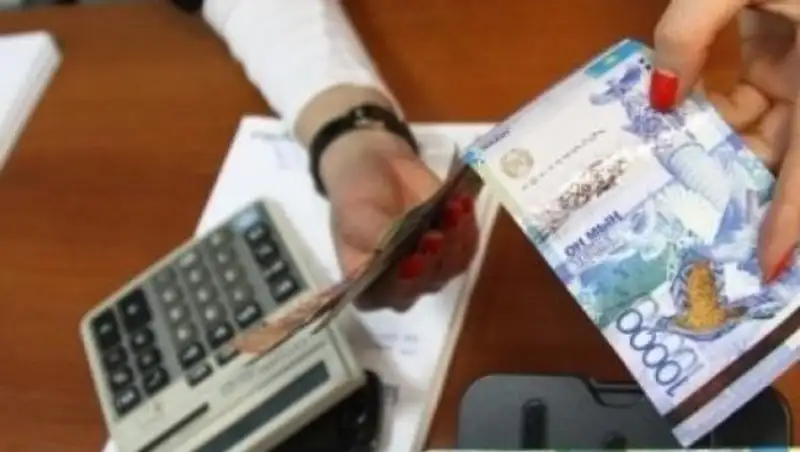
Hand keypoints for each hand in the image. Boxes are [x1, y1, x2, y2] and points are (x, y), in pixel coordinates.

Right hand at [319, 129, 478, 310]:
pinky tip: (462, 205)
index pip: (388, 295)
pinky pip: (468, 246)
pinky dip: (468, 226)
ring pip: (452, 266)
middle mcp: (402, 285)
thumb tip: (400, 254)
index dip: (403, 283)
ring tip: (452, 209)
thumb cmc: (357, 196)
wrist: (378, 167)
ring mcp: (432, 267)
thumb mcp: (356, 215)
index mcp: (369, 285)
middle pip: (426, 283)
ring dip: (455, 238)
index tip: (413, 259)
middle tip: (436, 232)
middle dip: (435, 257)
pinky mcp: (454, 247)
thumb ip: (376, 238)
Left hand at [650, 0, 799, 281]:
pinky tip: (672, 115)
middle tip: (685, 215)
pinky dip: (714, 104)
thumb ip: (693, 27)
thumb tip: (662, 91)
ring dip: (714, 142)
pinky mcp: (786, 50)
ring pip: (762, 124)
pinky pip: (751, 91)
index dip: (798, 220)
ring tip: (662, 169)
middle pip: (785, 151)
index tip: (771, 267)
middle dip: (737, 180)